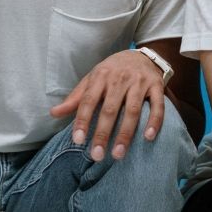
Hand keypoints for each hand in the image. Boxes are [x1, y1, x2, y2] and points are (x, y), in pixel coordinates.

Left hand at [49, 49, 165, 161]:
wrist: (141, 55)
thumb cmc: (111, 72)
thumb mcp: (91, 80)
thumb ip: (75, 98)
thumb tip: (53, 113)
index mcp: (100, 77)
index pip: (88, 101)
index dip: (82, 121)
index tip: (78, 141)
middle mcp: (119, 79)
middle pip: (110, 109)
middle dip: (102, 133)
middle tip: (96, 155)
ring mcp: (139, 82)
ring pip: (133, 110)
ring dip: (125, 134)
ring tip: (118, 154)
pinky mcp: (157, 86)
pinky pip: (157, 106)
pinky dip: (154, 122)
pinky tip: (148, 137)